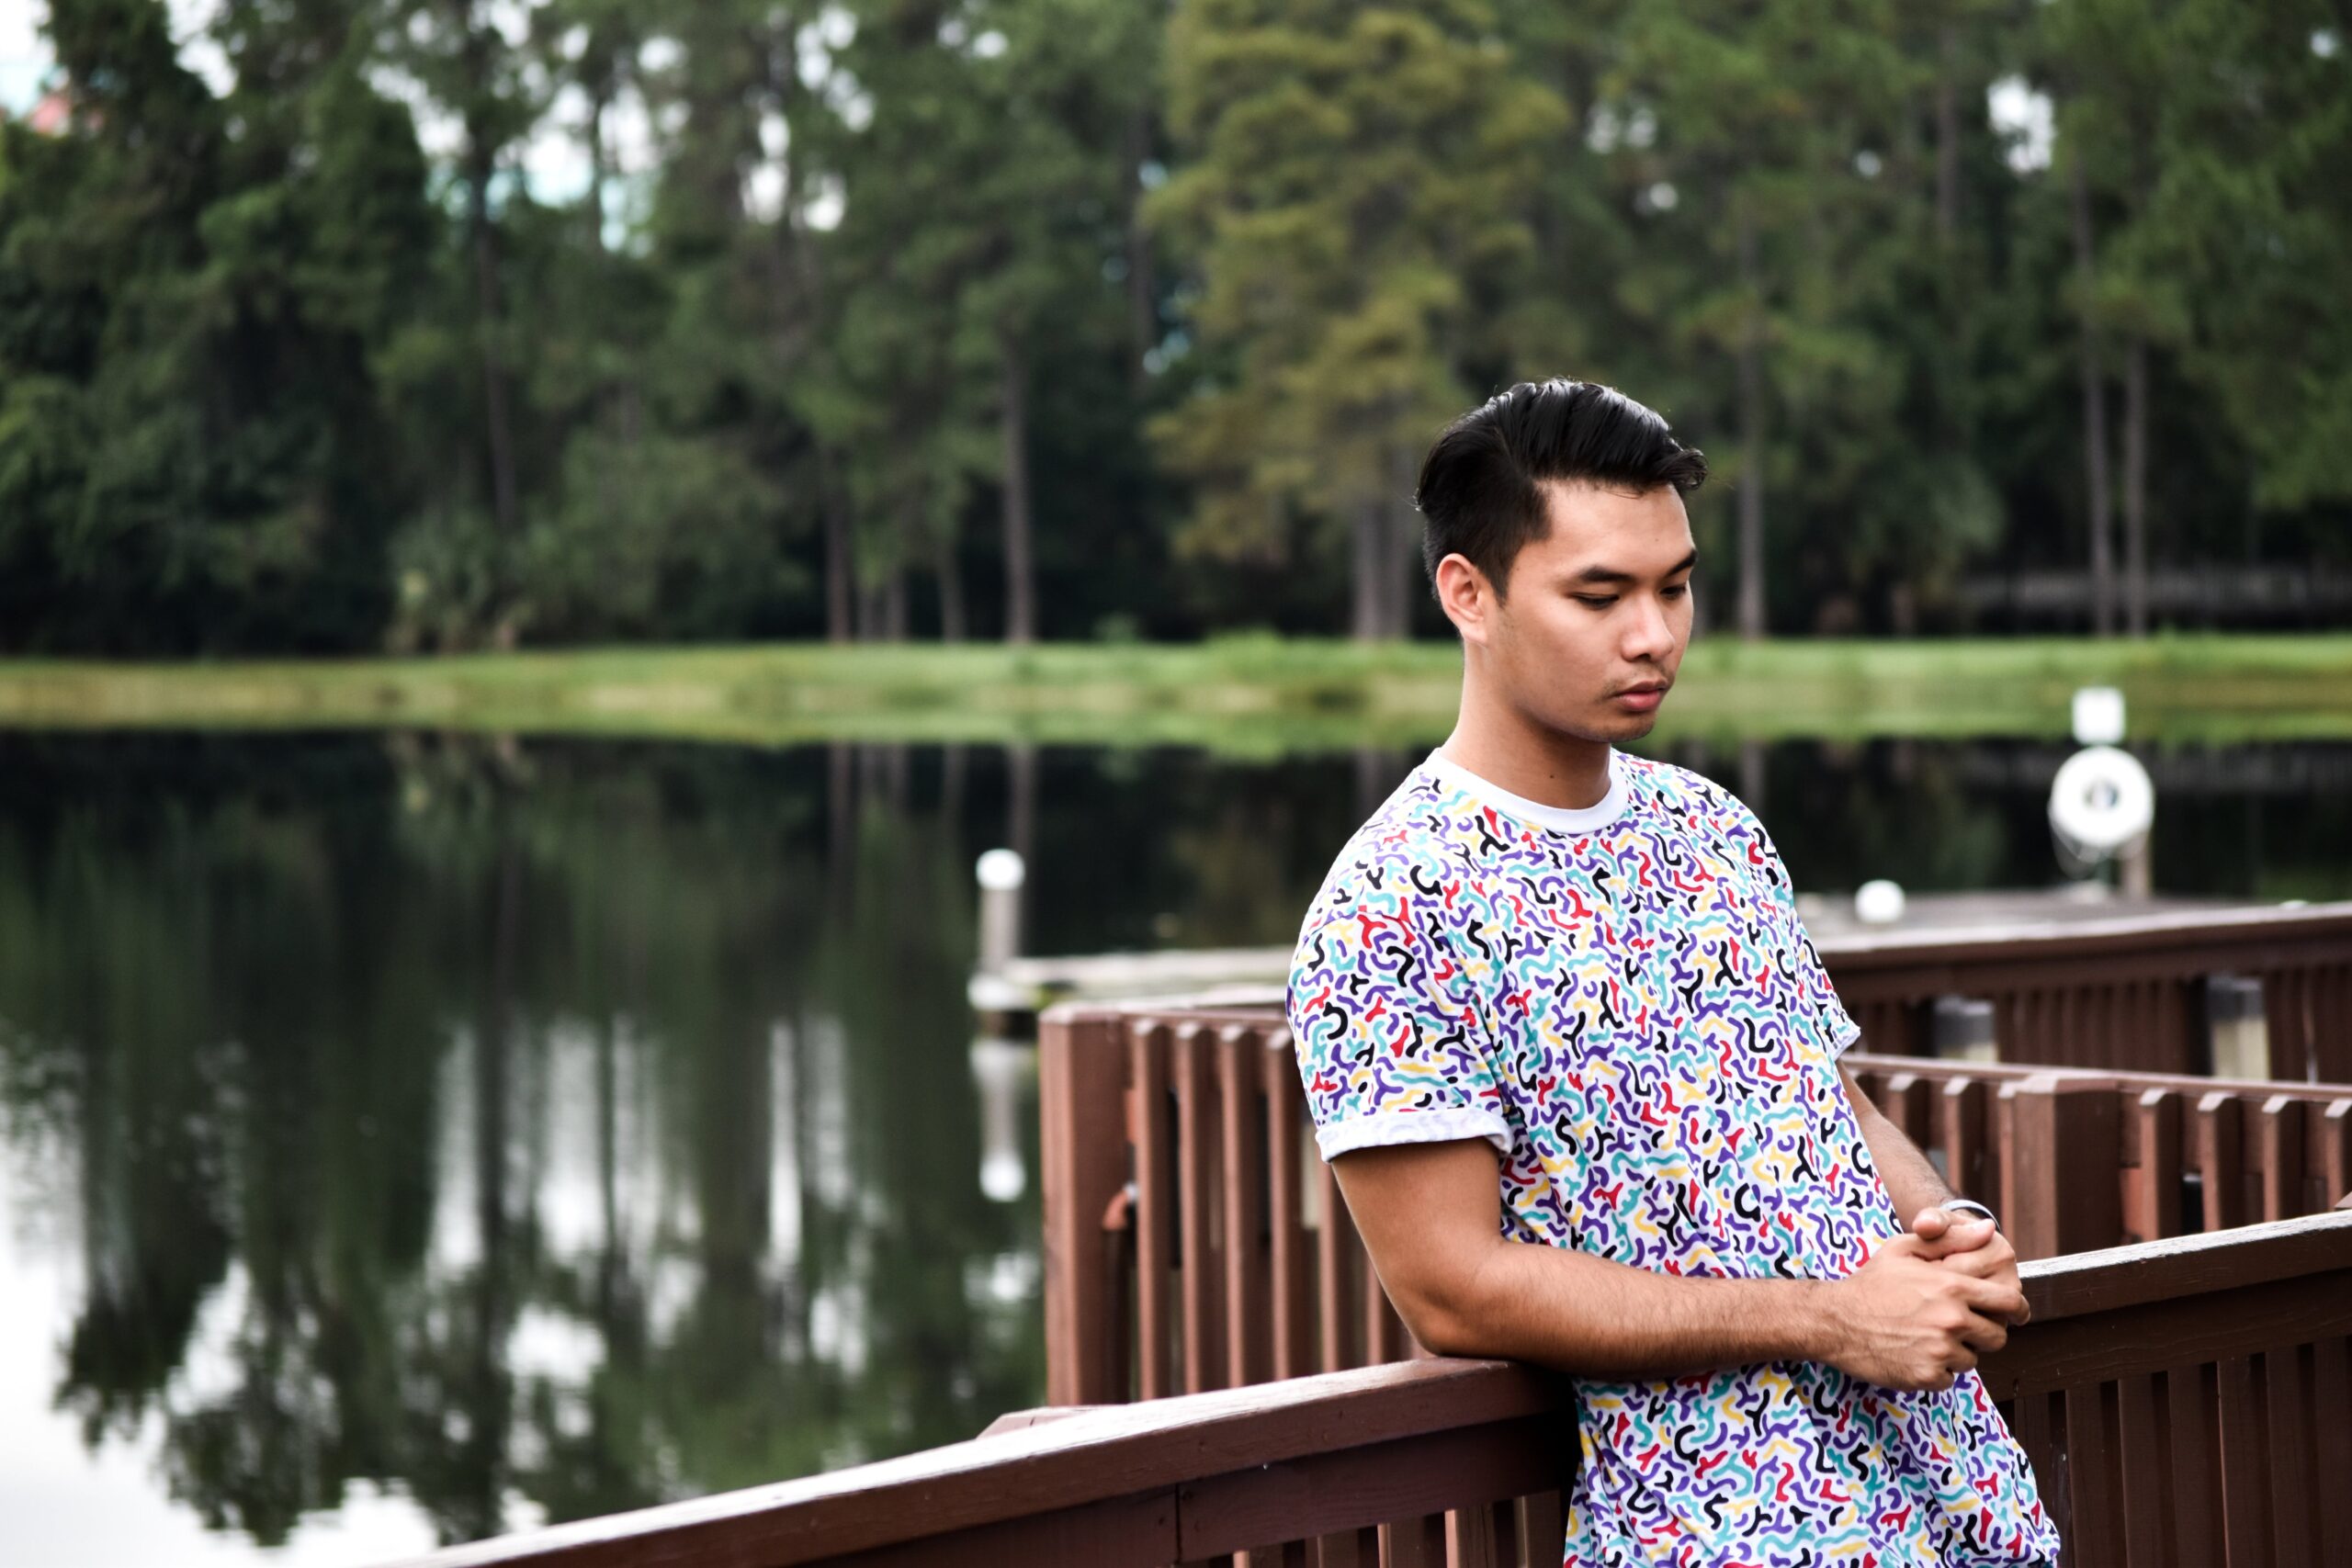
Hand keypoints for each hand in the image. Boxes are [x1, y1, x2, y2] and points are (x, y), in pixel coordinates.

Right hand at [1816, 1227, 2027, 1391]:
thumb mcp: (1903, 1249)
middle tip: (1958, 1327)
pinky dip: (1937, 1370)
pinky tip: (1913, 1354)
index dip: (2018, 1309)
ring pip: (1972, 1359)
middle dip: (1983, 1332)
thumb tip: (1988, 1230)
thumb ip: (1950, 1239)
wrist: (1834, 1320)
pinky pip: (1950, 1378)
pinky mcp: (1927, 1376)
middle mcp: (1952, 1320)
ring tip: (1926, 1338)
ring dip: (1956, 1352)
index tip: (2017, 1314)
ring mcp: (1940, 1350)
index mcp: (1952, 1287)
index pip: (2008, 1302)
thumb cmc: (1870, 1282)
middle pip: (1996, 1336)